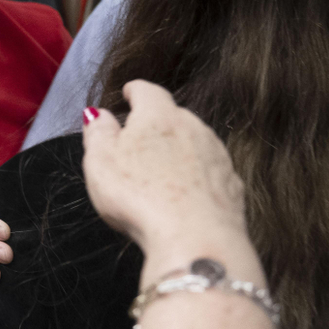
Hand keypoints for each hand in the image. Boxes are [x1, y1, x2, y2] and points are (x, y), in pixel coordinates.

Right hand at [80, 81, 246, 257]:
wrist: (195, 237)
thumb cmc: (141, 197)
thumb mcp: (100, 161)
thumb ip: (97, 132)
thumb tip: (97, 114)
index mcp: (159, 116)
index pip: (147, 91)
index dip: (134, 90)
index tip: (128, 93)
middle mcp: (194, 127)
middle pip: (172, 116)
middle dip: (155, 123)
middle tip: (136, 140)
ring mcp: (217, 155)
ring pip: (194, 142)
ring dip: (177, 150)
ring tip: (158, 172)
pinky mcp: (231, 183)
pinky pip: (209, 171)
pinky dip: (195, 176)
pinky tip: (182, 194)